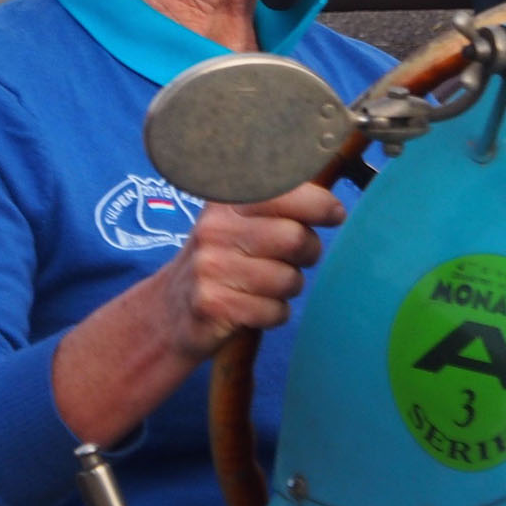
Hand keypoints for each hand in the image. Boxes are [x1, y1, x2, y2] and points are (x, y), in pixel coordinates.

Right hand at [50, 181, 346, 446]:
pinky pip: (275, 311)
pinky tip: (255, 309)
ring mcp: (210, 268)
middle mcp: (214, 229)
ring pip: (289, 280)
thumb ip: (276, 204)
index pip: (284, 192)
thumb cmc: (222, 262)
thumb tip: (333, 202)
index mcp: (224, 202)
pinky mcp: (213, 305)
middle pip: (295, 238)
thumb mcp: (236, 222)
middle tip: (298, 258)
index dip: (319, 203)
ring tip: (268, 285)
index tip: (335, 213)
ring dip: (290, 287)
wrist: (170, 312)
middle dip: (308, 252)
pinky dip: (275, 314)